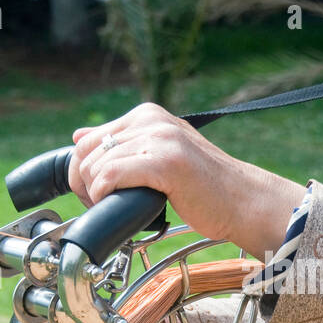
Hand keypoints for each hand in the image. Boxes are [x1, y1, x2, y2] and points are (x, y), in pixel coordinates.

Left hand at [69, 103, 303, 258]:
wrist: (242, 201)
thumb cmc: (205, 187)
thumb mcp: (160, 154)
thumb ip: (124, 144)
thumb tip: (80, 135)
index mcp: (147, 115)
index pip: (88, 138)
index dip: (83, 171)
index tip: (96, 194)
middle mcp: (151, 120)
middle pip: (86, 153)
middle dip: (85, 185)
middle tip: (103, 205)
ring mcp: (159, 138)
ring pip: (96, 166)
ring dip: (95, 195)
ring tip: (116, 207)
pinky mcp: (165, 162)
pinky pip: (110, 176)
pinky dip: (104, 196)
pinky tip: (120, 205)